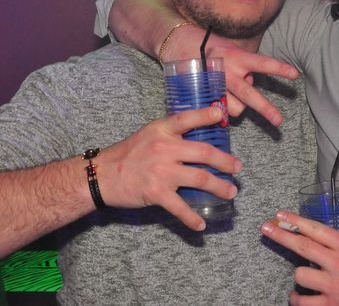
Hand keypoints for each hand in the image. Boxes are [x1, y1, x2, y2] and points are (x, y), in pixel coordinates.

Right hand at [97, 106, 241, 230]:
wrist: (100, 175)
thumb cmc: (128, 153)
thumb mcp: (149, 134)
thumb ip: (171, 133)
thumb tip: (199, 133)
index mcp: (162, 130)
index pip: (187, 118)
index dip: (206, 115)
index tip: (222, 115)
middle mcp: (164, 148)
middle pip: (204, 152)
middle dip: (225, 161)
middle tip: (237, 168)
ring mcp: (162, 171)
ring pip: (200, 178)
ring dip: (219, 187)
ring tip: (231, 192)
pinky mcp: (156, 192)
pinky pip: (180, 207)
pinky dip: (192, 218)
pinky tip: (201, 224)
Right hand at [164, 24, 298, 124]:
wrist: (181, 43)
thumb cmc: (214, 47)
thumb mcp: (234, 51)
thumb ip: (245, 68)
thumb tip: (252, 85)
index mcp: (238, 56)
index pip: (263, 63)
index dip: (279, 68)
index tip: (295, 74)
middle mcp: (228, 70)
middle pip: (249, 95)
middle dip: (265, 109)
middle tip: (279, 121)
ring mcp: (216, 83)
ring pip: (234, 107)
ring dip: (237, 106)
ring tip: (228, 95)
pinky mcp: (204, 93)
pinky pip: (219, 110)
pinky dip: (221, 111)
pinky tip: (217, 107)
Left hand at [261, 211, 338, 305]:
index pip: (316, 230)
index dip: (295, 221)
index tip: (281, 215)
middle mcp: (338, 264)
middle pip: (302, 247)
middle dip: (281, 235)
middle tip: (266, 228)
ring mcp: (333, 286)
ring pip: (300, 275)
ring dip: (298, 273)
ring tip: (303, 272)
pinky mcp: (331, 305)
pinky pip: (304, 302)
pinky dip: (298, 297)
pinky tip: (299, 294)